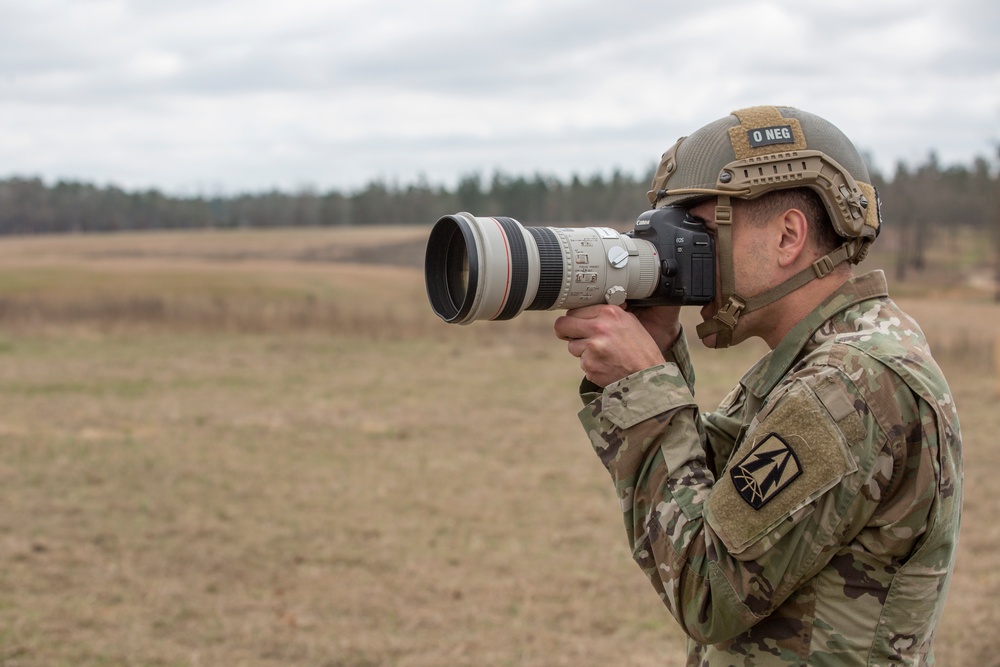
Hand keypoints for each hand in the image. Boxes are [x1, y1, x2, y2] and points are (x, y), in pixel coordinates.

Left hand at [553, 304, 675, 387]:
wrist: (648, 375)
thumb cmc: (641, 349)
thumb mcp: (629, 322)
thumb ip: (607, 315)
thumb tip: (588, 309)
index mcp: (609, 313)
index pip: (574, 311)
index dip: (575, 319)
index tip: (576, 324)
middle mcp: (598, 327)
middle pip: (562, 325)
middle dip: (564, 332)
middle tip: (570, 336)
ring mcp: (592, 347)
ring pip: (572, 346)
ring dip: (582, 351)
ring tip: (602, 354)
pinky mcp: (589, 365)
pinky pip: (581, 363)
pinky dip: (591, 365)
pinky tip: (606, 365)